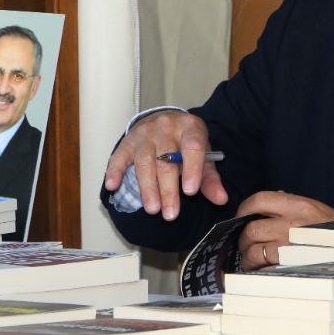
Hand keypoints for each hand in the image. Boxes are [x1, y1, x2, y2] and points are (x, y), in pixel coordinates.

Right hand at [103, 109, 226, 220]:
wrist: (165, 120)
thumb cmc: (186, 142)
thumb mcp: (203, 155)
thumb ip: (210, 178)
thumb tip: (221, 199)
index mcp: (190, 127)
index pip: (192, 147)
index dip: (192, 169)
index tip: (190, 192)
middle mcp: (166, 126)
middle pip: (166, 159)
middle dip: (168, 189)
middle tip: (171, 214)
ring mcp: (144, 133)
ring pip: (144, 161)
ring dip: (148, 187)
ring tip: (153, 209)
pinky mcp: (127, 141)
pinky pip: (119, 156)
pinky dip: (114, 171)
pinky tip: (112, 186)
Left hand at [236, 190, 333, 269]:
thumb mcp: (317, 210)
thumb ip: (292, 205)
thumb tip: (270, 201)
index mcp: (299, 206)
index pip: (259, 200)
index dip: (244, 209)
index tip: (241, 218)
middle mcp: (293, 226)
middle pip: (252, 229)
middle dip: (243, 240)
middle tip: (245, 246)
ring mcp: (292, 249)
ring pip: (255, 252)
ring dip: (248, 259)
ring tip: (250, 262)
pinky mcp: (293, 270)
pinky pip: (266, 271)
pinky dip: (260, 273)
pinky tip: (263, 273)